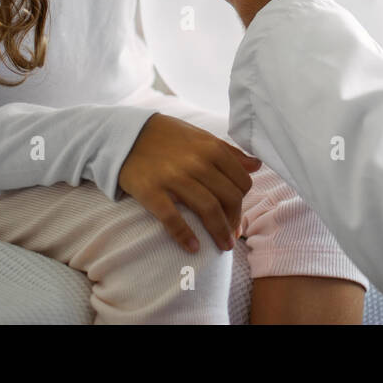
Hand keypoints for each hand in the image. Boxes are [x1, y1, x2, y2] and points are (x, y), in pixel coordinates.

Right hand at [117, 113, 262, 253]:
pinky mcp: (152, 192)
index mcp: (212, 148)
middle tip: (232, 236)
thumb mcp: (201, 137)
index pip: (241, 182)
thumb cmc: (168, 136)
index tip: (237, 214)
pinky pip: (173, 219)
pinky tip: (194, 248)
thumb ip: (229, 152)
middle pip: (229, 199)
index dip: (243, 202)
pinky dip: (186, 236)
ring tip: (223, 247)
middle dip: (234, 221)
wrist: (126, 134)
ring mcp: (174, 178)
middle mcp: (197, 163)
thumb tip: (256, 165)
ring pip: (208, 210)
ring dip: (219, 233)